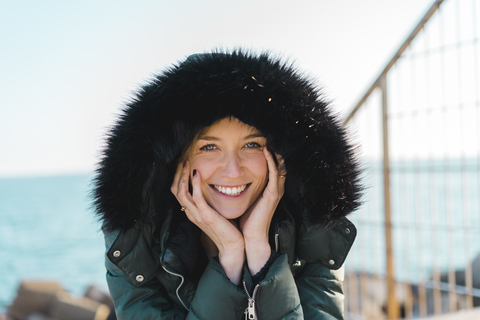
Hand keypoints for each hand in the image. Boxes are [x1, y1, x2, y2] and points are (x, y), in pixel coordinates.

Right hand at [171, 160, 244, 283]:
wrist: (232, 246)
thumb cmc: (226, 229)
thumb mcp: (213, 213)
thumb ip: (208, 202)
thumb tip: (210, 188)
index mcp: (192, 212)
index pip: (177, 192)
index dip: (177, 177)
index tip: (183, 164)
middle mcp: (191, 213)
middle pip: (175, 190)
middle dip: (177, 173)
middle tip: (182, 159)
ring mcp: (197, 215)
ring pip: (181, 192)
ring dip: (183, 175)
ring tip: (186, 162)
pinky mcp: (206, 216)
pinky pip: (196, 197)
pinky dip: (195, 183)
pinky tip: (197, 173)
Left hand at [239, 147, 285, 273]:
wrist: (250, 237)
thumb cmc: (246, 220)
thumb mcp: (245, 200)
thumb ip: (243, 189)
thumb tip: (230, 179)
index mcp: (268, 189)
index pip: (272, 166)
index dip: (269, 154)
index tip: (261, 141)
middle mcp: (274, 188)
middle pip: (278, 163)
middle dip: (273, 150)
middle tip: (267, 135)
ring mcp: (275, 190)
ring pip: (278, 165)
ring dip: (273, 152)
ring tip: (268, 138)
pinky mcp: (272, 194)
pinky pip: (274, 173)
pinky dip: (271, 160)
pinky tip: (266, 150)